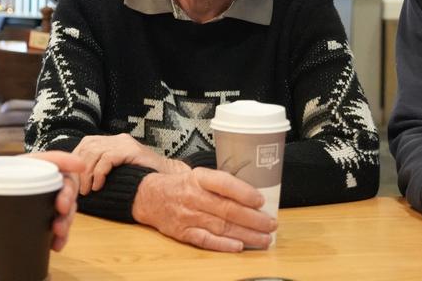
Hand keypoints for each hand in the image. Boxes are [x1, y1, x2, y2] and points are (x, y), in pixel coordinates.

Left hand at [0, 151, 84, 251]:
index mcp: (33, 165)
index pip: (54, 159)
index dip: (68, 160)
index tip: (80, 166)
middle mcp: (47, 181)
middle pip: (66, 184)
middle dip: (68, 197)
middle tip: (60, 209)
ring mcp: (50, 199)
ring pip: (68, 207)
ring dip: (67, 220)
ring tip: (58, 232)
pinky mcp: (48, 215)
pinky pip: (61, 224)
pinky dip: (61, 235)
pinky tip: (56, 245)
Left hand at [71, 133, 187, 194]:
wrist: (170, 177)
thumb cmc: (144, 179)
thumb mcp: (120, 172)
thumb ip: (104, 170)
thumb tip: (81, 183)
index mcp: (113, 142)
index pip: (86, 144)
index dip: (75, 160)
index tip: (72, 179)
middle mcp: (117, 139)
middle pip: (87, 146)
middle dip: (79, 169)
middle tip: (77, 189)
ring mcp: (125, 143)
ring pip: (94, 151)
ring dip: (87, 173)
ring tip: (87, 191)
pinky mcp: (131, 150)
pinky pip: (107, 158)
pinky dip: (99, 173)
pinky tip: (98, 186)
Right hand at [131, 167, 275, 251]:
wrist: (149, 196)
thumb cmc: (181, 185)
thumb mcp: (198, 175)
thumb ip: (221, 183)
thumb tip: (254, 193)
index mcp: (198, 178)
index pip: (224, 183)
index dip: (244, 192)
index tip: (261, 200)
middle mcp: (193, 196)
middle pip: (227, 209)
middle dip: (253, 219)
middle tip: (271, 224)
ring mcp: (187, 216)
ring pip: (221, 227)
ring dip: (246, 234)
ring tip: (264, 239)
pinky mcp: (183, 233)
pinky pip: (206, 240)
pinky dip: (223, 245)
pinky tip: (239, 246)